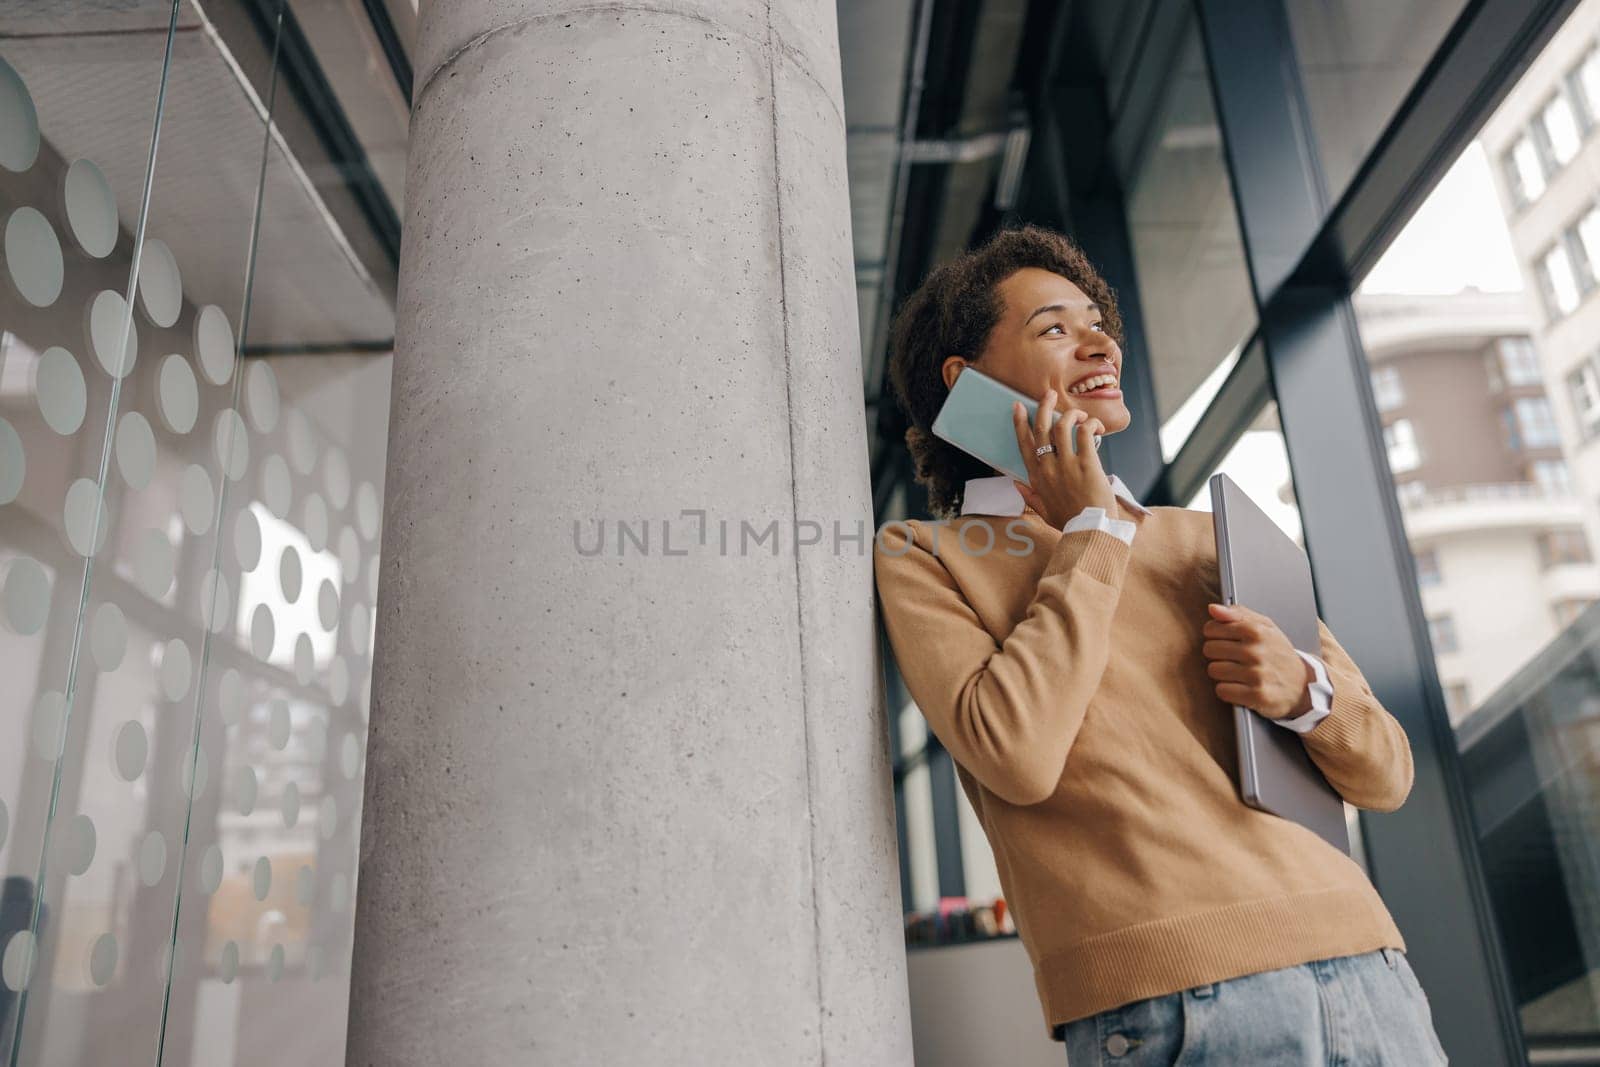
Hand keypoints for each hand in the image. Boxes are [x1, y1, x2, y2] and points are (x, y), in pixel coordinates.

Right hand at [1009, 388, 1114, 528]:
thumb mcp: (1044, 511)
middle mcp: (1048, 468)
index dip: (1020, 423)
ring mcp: (1067, 465)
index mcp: (1037, 478)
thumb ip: (1030, 497)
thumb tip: (1016, 485)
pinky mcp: (1087, 464)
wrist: (1091, 531)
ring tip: (1079, 414)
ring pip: (1063, 426)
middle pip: (1041, 429)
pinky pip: (1085, 434)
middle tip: (1050, 395)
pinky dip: (1090, 425)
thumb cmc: (1070, 522)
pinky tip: (1095, 427)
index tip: (1019, 407)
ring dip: (1071, 415)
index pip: (1024, 444)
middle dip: (1044, 407)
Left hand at [1201, 602, 1314, 719]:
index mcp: (1255, 631)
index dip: (1215, 636)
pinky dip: (1228, 690)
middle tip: (1233, 659)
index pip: (1211, 629)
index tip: (1226, 641)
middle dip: (1218, 655)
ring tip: (1237, 673)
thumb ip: (1237, 613)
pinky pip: (1222, 690)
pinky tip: (1240, 687)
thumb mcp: (1265, 626)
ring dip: (1222, 673)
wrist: (1303, 683)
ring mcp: (1256, 674)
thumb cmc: (1279, 653)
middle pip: (1209, 650)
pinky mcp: (1256, 695)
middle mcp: (1255, 651)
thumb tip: (1213, 609)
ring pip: (1213, 670)